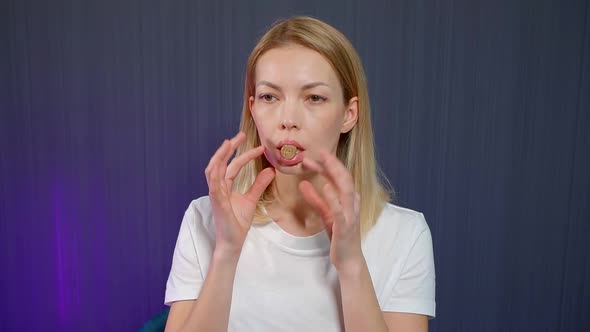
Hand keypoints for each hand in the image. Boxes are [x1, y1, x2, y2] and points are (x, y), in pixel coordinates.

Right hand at [205, 132, 275, 257]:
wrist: (232, 241)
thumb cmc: (238, 223)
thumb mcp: (251, 199)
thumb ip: (259, 184)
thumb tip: (270, 170)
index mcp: (225, 187)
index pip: (233, 166)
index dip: (244, 155)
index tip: (259, 148)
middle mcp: (218, 188)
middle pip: (219, 164)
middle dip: (228, 149)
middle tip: (240, 135)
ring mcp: (216, 195)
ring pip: (212, 171)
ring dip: (219, 157)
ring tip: (228, 144)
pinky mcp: (217, 204)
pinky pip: (214, 187)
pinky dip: (216, 176)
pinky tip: (221, 165)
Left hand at [299, 150, 363, 271]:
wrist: (348, 259)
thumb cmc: (339, 236)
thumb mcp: (326, 214)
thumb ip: (316, 199)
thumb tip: (303, 184)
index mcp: (348, 199)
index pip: (339, 177)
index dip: (329, 164)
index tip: (315, 154)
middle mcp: (352, 204)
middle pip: (344, 178)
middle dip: (333, 163)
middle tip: (320, 150)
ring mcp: (350, 214)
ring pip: (345, 189)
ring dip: (333, 173)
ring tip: (323, 161)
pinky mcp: (344, 226)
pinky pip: (339, 209)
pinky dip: (332, 197)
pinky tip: (325, 186)